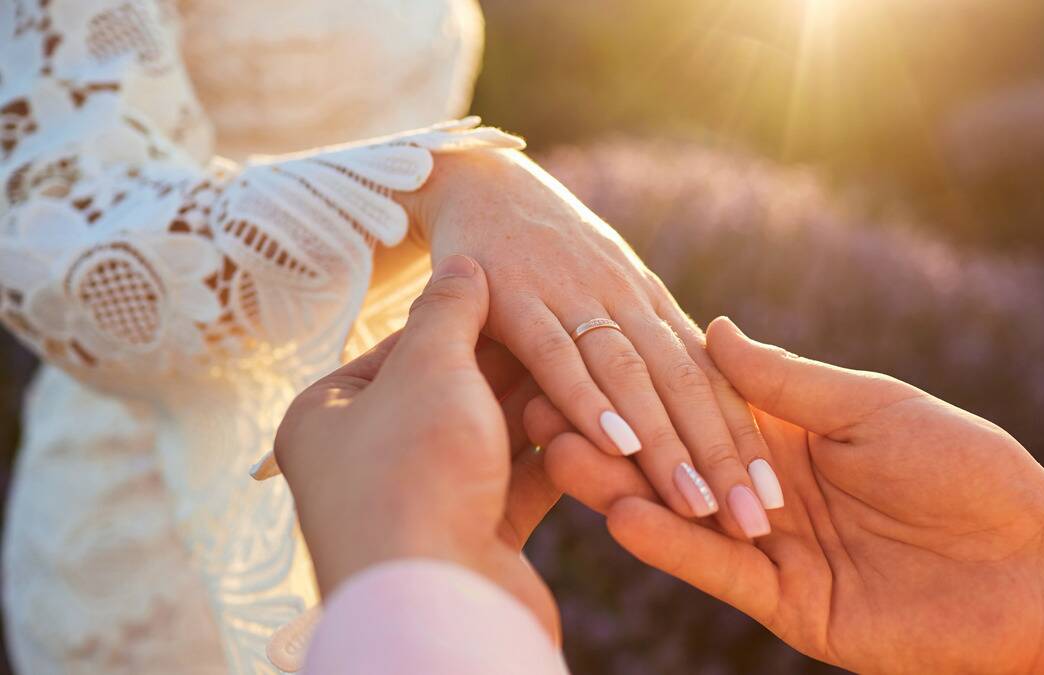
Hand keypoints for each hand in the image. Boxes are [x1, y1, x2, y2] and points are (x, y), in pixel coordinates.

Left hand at [274, 255, 560, 638]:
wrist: (436, 603)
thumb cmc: (414, 472)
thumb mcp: (429, 370)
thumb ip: (450, 312)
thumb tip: (465, 266)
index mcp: (329, 415)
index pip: (404, 347)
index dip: (468, 320)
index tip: (519, 296)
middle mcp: (368, 459)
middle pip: (454, 393)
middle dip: (514, 369)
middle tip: (569, 331)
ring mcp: (421, 504)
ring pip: (492, 438)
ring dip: (542, 410)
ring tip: (590, 375)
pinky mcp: (473, 539)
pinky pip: (517, 482)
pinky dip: (556, 456)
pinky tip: (597, 428)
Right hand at [398, 149, 776, 539]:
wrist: (478, 182)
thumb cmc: (544, 252)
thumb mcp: (607, 292)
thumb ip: (643, 346)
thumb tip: (686, 414)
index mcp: (649, 304)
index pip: (708, 379)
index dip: (743, 439)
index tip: (771, 499)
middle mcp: (623, 299)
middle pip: (683, 384)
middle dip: (721, 455)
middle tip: (754, 519)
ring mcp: (570, 294)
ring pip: (631, 375)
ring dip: (666, 442)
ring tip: (697, 505)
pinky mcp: (512, 294)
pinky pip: (555, 353)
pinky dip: (587, 398)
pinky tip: (616, 445)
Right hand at [530, 317, 1043, 672]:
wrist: (1032, 565)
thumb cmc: (967, 470)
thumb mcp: (873, 408)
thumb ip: (786, 382)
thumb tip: (708, 328)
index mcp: (793, 434)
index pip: (701, 405)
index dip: (643, 386)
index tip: (578, 358)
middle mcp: (770, 488)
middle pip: (676, 459)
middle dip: (611, 436)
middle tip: (537, 408)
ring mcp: (774, 546)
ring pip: (683, 515)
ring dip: (620, 487)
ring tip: (561, 455)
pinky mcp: (786, 601)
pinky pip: (719, 571)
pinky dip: (672, 544)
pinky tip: (623, 514)